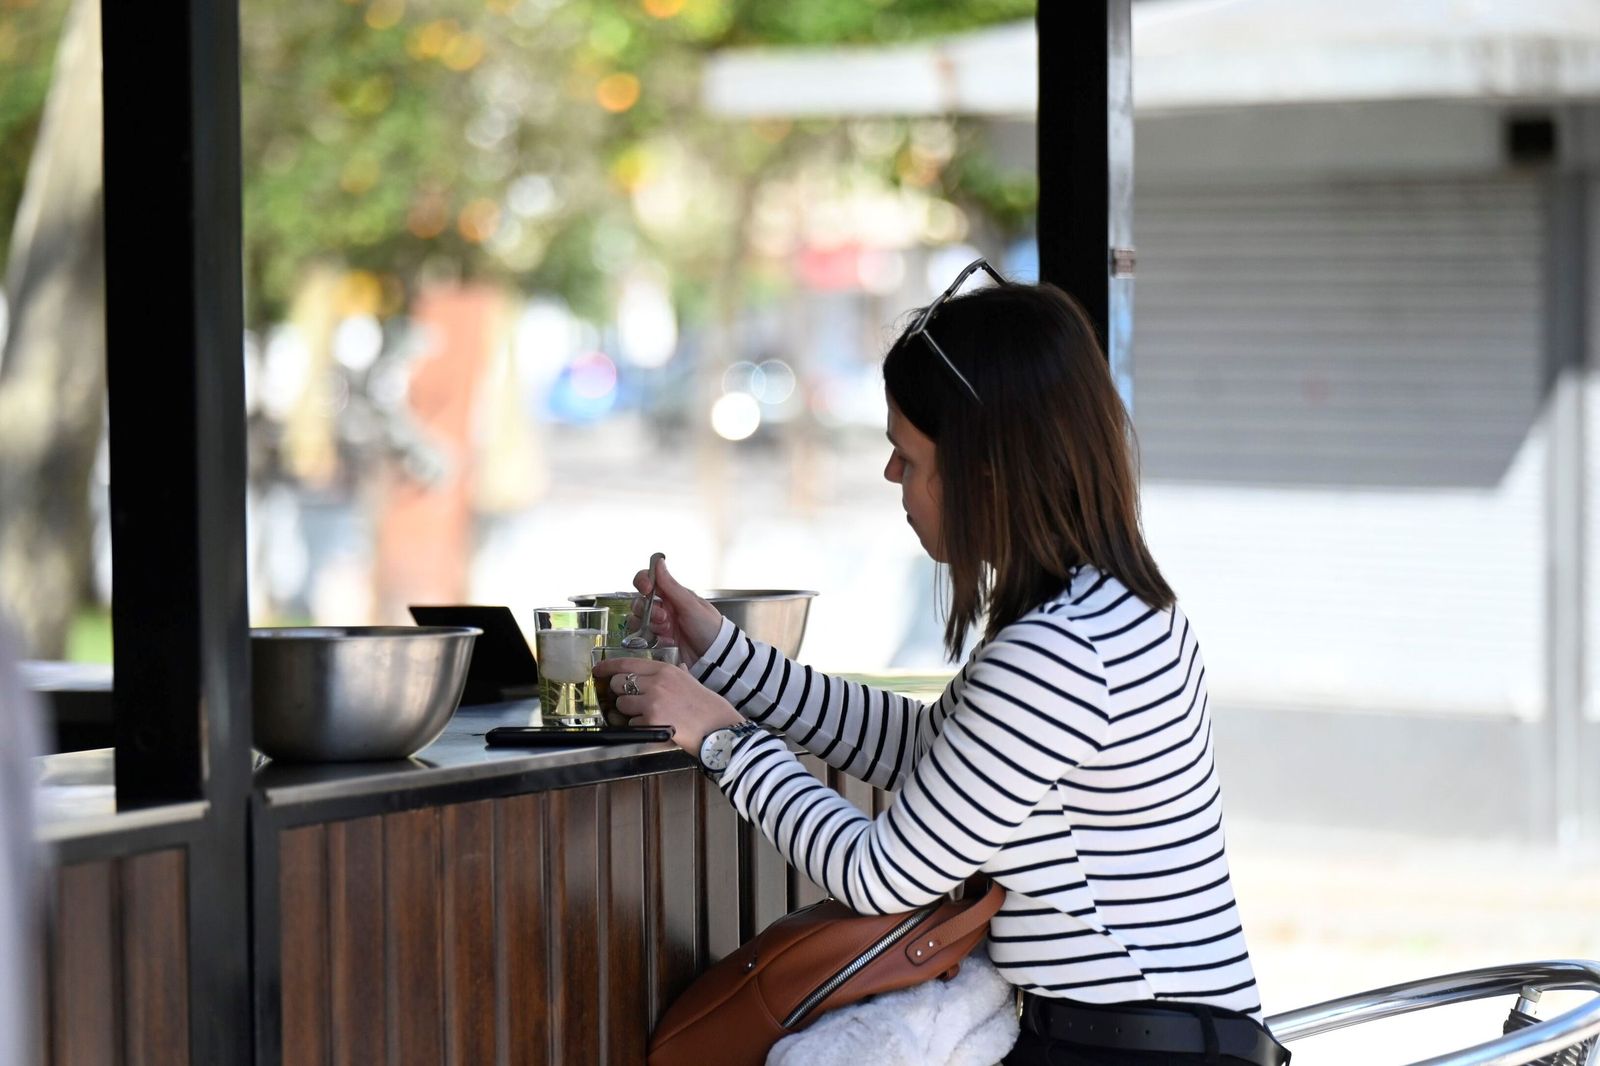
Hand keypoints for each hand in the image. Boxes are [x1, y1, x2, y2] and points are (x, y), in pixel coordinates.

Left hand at [592, 657, 741, 755]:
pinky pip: (632, 724)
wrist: (719, 728)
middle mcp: (656, 682)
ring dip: (629, 713)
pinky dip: (639, 728)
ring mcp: (652, 701)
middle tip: (631, 701)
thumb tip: (671, 669)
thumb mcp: (691, 681)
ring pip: (622, 705)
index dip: (608, 666)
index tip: (598, 670)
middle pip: (619, 683)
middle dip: (620, 693)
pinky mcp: (651, 721)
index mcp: (666, 669)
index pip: (627, 663)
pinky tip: (656, 728)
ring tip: (649, 717)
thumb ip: (676, 674)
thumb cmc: (708, 707)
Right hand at [626, 558, 722, 662]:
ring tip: (668, 632)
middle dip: (649, 611)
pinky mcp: (658, 641)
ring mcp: (660, 624)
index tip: (646, 589)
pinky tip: (668, 642)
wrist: (715, 656)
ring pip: (639, 620)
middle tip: (664, 618)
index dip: (643, 582)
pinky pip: (644, 637)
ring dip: (651, 625)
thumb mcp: (691, 605)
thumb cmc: (709, 627)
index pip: (649, 580)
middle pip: (640, 602)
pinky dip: (653, 639)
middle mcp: (664, 607)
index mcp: (673, 594)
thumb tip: (659, 561)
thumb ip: (671, 586)